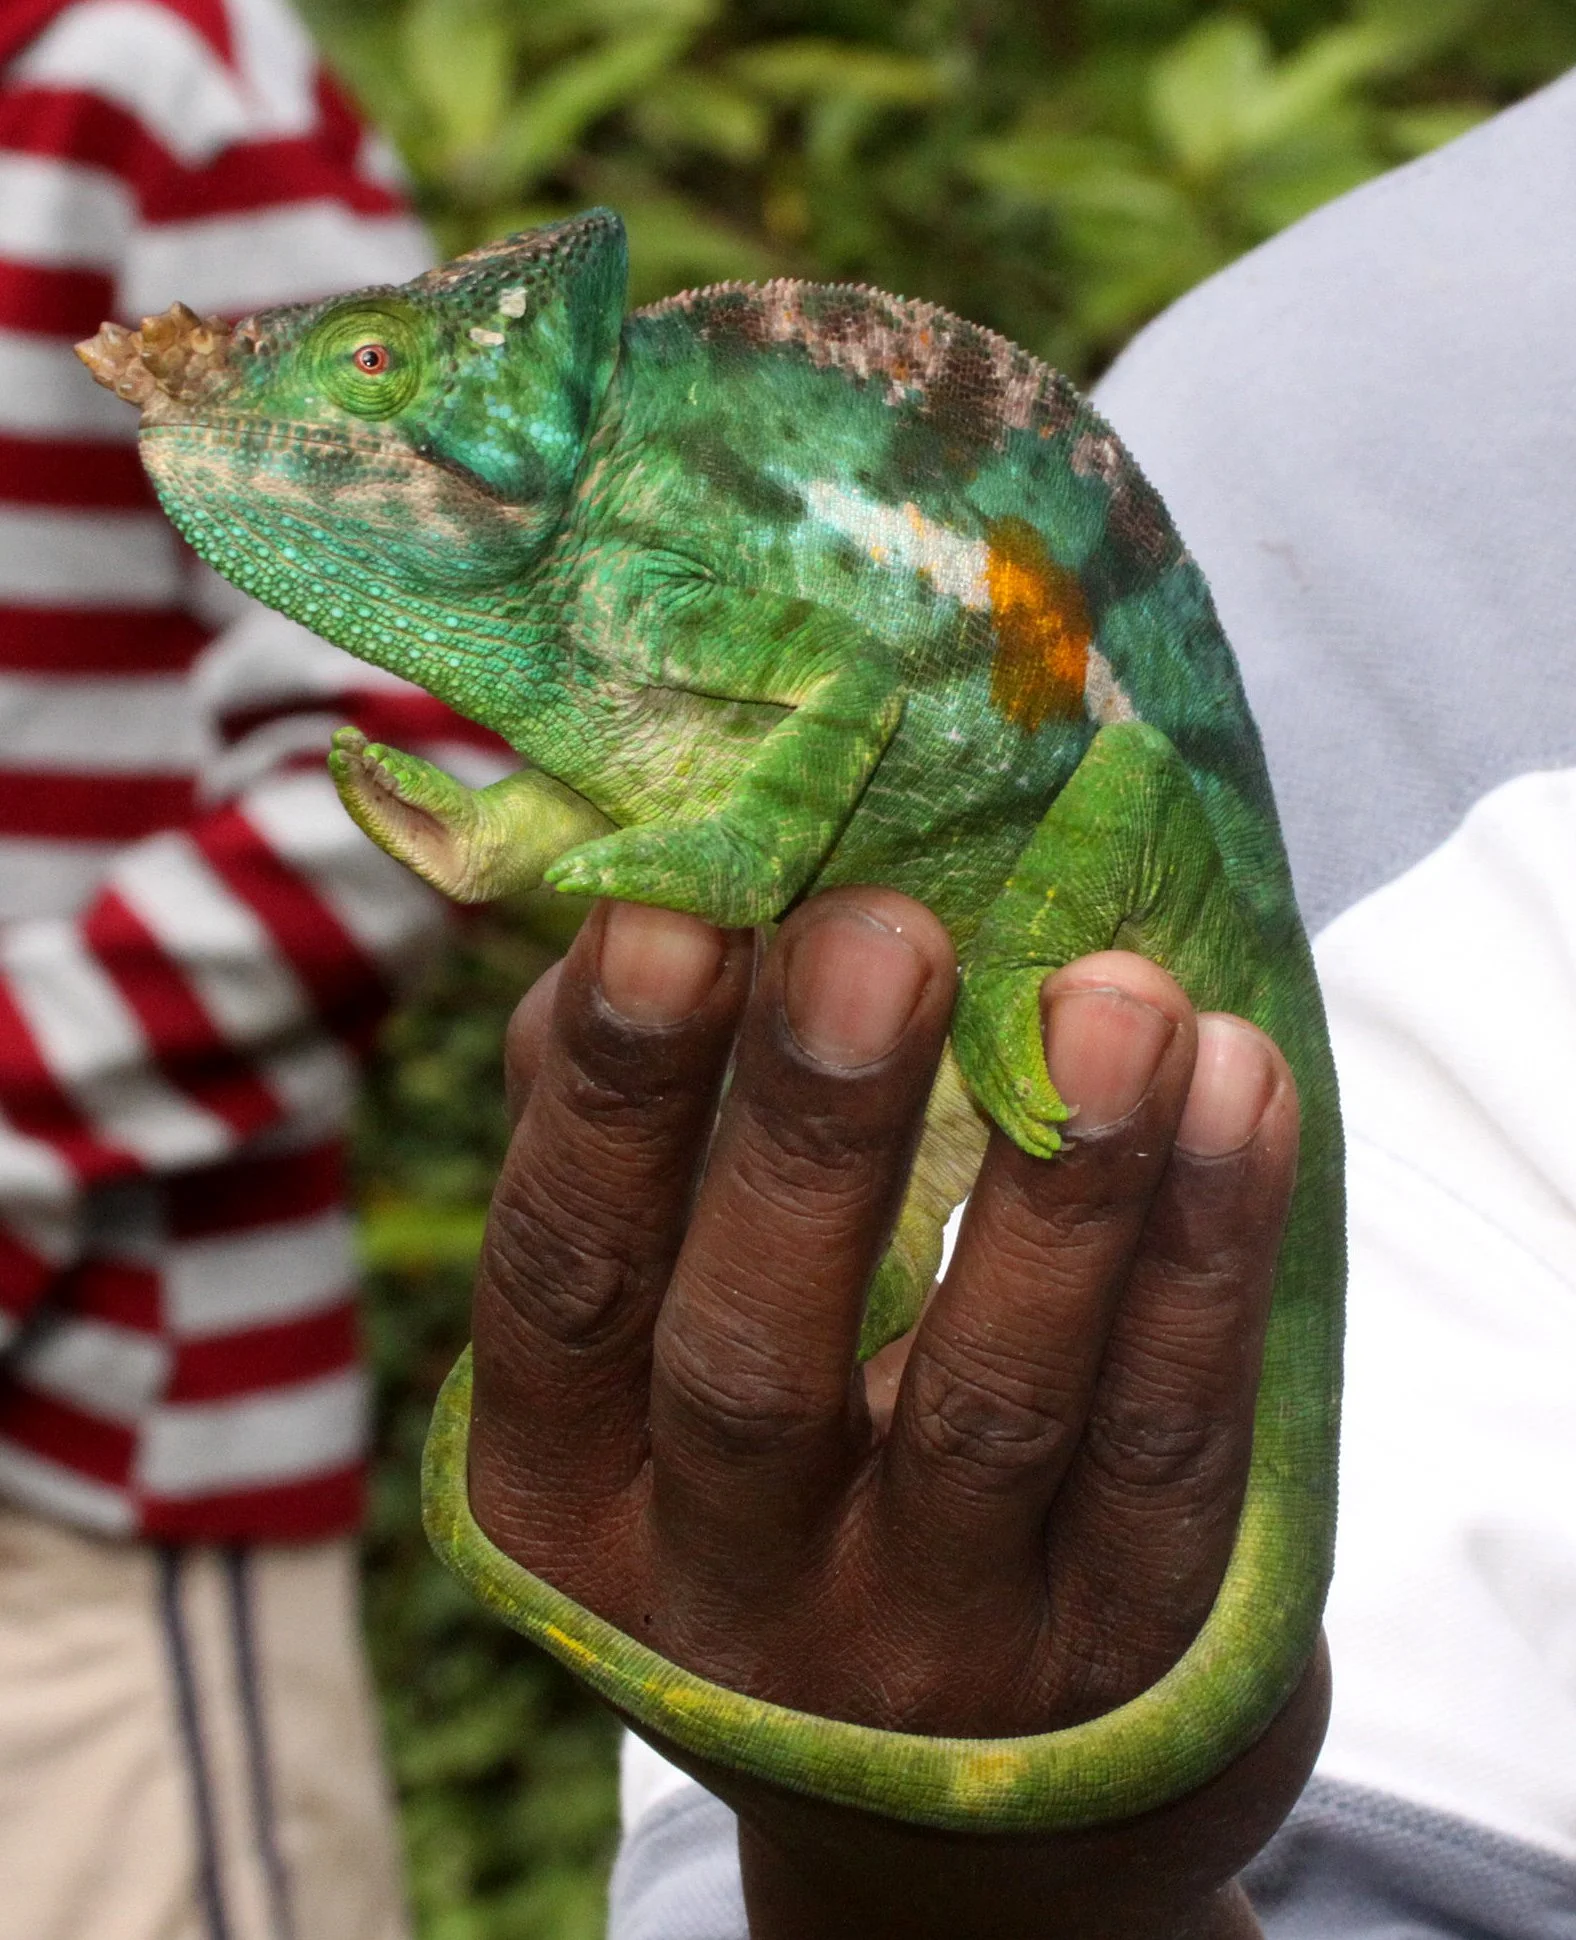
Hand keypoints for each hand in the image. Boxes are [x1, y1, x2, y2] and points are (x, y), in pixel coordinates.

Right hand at [466, 888, 1326, 1939]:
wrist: (952, 1812)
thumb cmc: (773, 1494)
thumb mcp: (652, 1373)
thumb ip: (638, 1154)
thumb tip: (628, 905)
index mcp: (569, 1489)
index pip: (563, 1282)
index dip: (610, 1099)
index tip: (671, 907)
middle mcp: (730, 1593)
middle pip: (752, 1360)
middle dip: (813, 1133)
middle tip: (883, 930)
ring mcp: (932, 1649)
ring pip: (990, 1405)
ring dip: (1058, 1185)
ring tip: (1114, 995)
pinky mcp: (1122, 1659)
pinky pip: (1169, 1448)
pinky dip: (1207, 1258)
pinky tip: (1235, 1090)